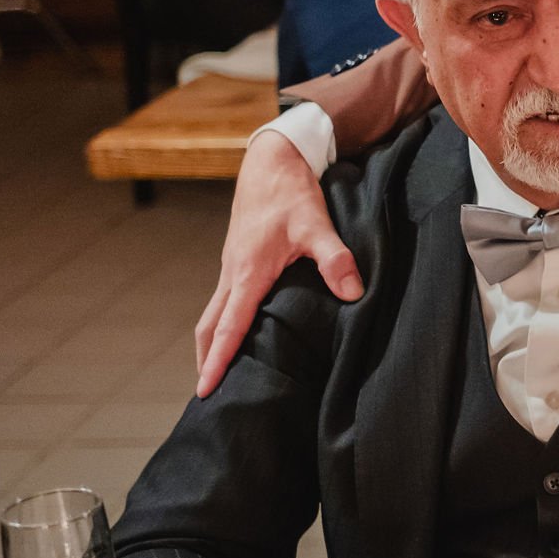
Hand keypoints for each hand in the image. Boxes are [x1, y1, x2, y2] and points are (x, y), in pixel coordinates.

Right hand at [194, 130, 361, 395]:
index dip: (217, 360)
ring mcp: (232, 268)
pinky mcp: (238, 261)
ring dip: (212, 344)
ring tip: (217, 375)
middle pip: (210, 327)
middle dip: (206, 361)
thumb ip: (334, 259)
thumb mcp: (317, 224)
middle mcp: (232, 274)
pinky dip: (222, 324)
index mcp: (248, 272)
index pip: (229, 327)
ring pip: (214, 314)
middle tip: (206, 397)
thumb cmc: (291, 192)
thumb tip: (354, 294)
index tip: (204, 389)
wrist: (272, 160)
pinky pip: (224, 301)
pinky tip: (237, 336)